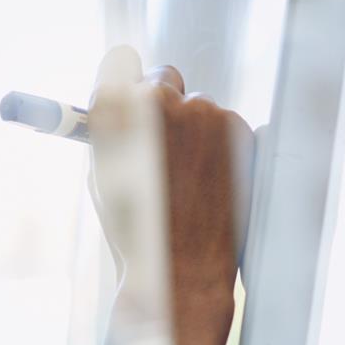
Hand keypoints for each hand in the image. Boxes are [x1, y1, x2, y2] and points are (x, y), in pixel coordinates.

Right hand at [87, 46, 252, 344]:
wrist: (182, 270)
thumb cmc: (135, 231)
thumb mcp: (104, 176)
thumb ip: (112, 130)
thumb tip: (121, 102)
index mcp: (117, 109)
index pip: (125, 73)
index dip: (131, 95)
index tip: (135, 111)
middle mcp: (161, 100)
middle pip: (167, 83)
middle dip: (167, 108)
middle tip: (165, 146)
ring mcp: (205, 112)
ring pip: (202, 109)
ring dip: (198, 132)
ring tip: (188, 181)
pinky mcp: (240, 130)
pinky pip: (229, 129)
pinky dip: (224, 148)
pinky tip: (213, 184)